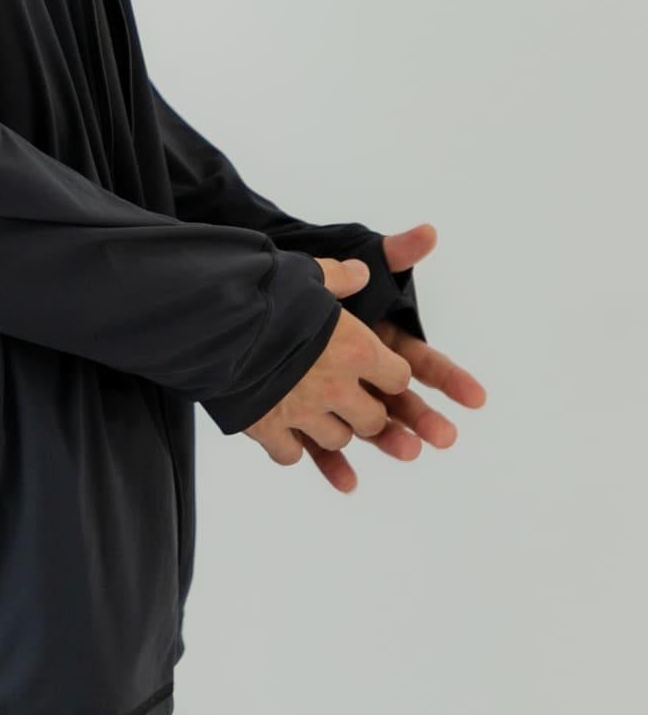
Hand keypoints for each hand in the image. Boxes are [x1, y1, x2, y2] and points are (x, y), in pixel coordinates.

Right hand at [241, 257, 412, 464]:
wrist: (214, 318)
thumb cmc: (264, 292)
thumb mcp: (307, 274)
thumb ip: (338, 277)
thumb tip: (361, 273)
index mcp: (355, 350)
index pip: (398, 378)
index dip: (389, 375)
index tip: (378, 370)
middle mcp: (336, 387)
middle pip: (373, 420)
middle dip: (365, 411)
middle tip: (350, 398)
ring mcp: (302, 412)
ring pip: (335, 440)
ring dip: (330, 429)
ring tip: (316, 411)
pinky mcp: (267, 428)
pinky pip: (290, 454)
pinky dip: (288, 446)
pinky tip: (282, 430)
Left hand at [295, 222, 485, 491]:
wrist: (239, 303)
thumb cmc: (298, 285)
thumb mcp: (340, 265)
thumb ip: (385, 254)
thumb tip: (426, 233)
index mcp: (372, 346)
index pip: (420, 364)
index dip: (450, 378)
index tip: (476, 396)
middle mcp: (356, 376)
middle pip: (398, 401)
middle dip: (422, 416)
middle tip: (443, 434)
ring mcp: (328, 398)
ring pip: (364, 426)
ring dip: (386, 440)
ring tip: (406, 452)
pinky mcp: (295, 417)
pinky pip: (317, 446)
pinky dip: (331, 463)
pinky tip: (345, 481)